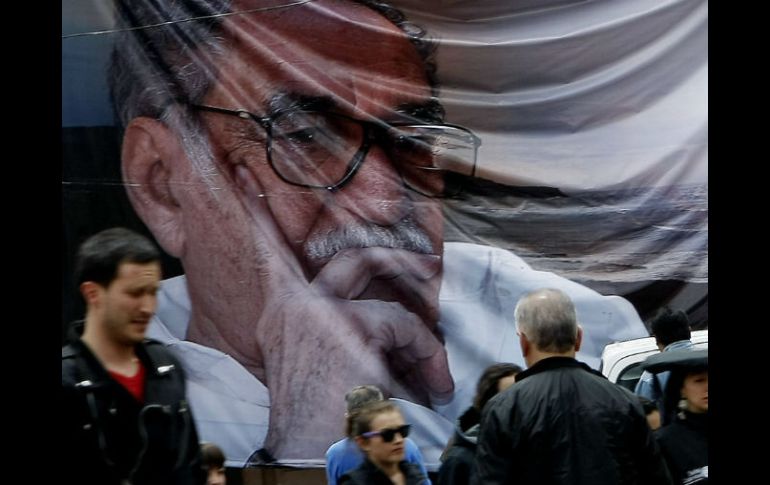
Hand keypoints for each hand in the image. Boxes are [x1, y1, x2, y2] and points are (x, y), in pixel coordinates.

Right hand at [235, 167, 453, 457]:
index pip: (267, 251)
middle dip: (394, 258)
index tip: (239, 171)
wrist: (309, 449)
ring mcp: (318, 314)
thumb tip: (384, 328)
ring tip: (435, 374)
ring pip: (388, 304)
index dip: (256, 212)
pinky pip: (404, 328)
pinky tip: (432, 384)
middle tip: (428, 267)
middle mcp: (294, 306)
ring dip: (421, 341)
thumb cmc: (317, 417)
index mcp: (283, 313)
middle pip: (350, 259)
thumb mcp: (321, 364)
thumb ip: (340, 332)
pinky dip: (427, 356)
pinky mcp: (344, 326)